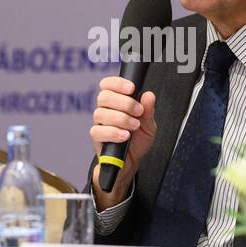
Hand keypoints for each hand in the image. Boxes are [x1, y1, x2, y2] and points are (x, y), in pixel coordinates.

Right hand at [89, 75, 156, 205]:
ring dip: (121, 119)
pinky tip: (124, 136)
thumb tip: (149, 95)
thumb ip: (148, 111)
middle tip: (138, 112)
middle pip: (103, 96)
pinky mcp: (96, 138)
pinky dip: (113, 132)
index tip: (131, 88)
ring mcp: (99, 124)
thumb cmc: (137, 141)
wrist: (131, 163)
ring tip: (134, 127)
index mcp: (116, 102)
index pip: (107, 84)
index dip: (117, 83)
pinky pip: (98, 131)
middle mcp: (105, 110)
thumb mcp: (149, 126)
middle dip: (124, 102)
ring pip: (101, 113)